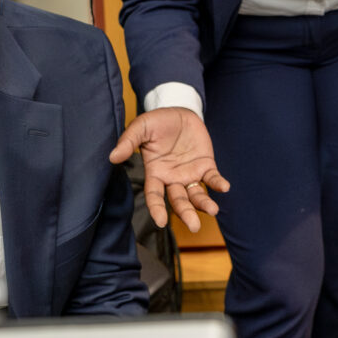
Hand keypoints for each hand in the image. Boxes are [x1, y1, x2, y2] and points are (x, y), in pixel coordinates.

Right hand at [109, 107, 228, 232]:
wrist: (179, 111)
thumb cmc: (157, 122)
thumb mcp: (141, 127)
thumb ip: (128, 142)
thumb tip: (113, 157)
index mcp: (155, 173)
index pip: (154, 195)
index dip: (156, 208)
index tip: (160, 222)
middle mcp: (172, 179)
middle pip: (178, 201)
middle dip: (186, 214)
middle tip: (194, 226)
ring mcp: (189, 174)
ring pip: (196, 195)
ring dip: (204, 204)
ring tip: (213, 210)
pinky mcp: (205, 165)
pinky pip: (212, 178)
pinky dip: (218, 183)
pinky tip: (224, 187)